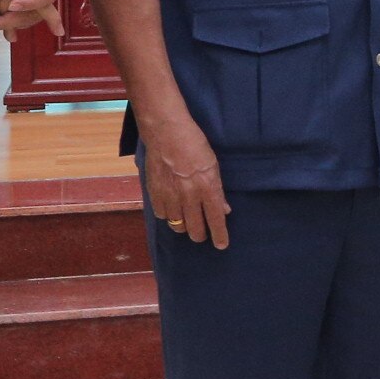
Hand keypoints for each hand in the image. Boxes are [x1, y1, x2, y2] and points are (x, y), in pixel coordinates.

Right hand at [142, 114, 231, 248]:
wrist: (166, 133)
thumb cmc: (194, 144)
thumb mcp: (213, 165)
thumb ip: (217, 190)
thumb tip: (224, 209)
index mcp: (208, 187)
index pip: (216, 219)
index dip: (220, 235)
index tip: (221, 245)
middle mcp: (189, 196)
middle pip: (195, 229)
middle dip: (200, 235)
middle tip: (202, 233)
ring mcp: (171, 196)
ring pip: (178, 226)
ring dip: (184, 226)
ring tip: (187, 219)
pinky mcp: (155, 194)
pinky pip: (163, 216)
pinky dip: (168, 216)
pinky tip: (172, 209)